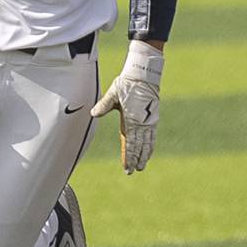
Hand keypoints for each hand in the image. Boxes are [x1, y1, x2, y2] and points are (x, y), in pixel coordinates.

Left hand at [91, 40, 163, 173]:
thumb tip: (93, 113)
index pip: (129, 143)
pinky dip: (151, 145)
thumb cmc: (126, 84)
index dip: (128, 156)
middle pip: (139, 146)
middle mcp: (142, 122)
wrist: (144, 75)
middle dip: (136, 159)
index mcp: (131, 119)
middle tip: (133, 171)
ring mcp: (149, 121)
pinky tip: (150, 151)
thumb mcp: (113, 93)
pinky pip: (152, 135)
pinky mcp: (153, 118)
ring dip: (145, 155)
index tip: (127, 168)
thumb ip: (104, 105)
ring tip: (142, 166)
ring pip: (147, 142)